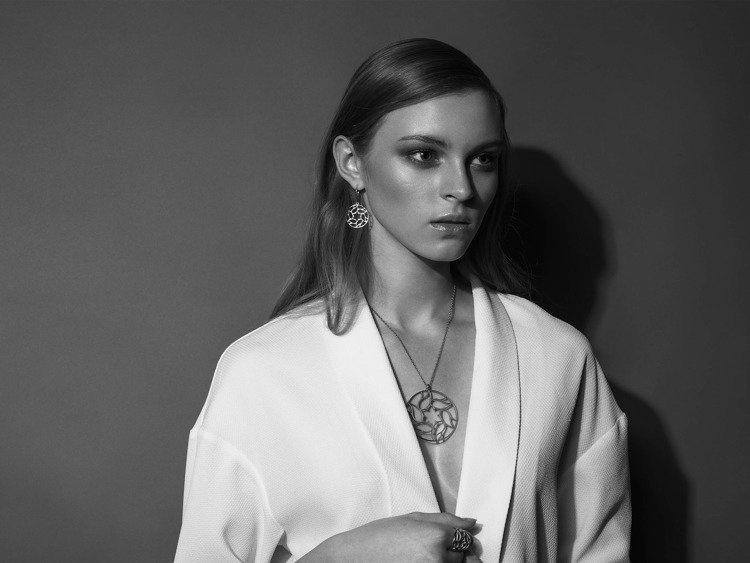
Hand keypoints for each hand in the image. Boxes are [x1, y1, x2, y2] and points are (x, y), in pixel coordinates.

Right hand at [299, 511, 480, 561]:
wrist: (354, 559)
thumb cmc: (378, 538)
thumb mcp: (412, 518)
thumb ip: (445, 520)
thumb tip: (471, 523)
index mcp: (436, 535)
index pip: (466, 537)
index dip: (457, 537)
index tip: (448, 538)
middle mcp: (438, 557)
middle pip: (464, 556)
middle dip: (453, 551)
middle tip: (428, 548)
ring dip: (446, 562)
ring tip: (420, 557)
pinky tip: (418, 562)